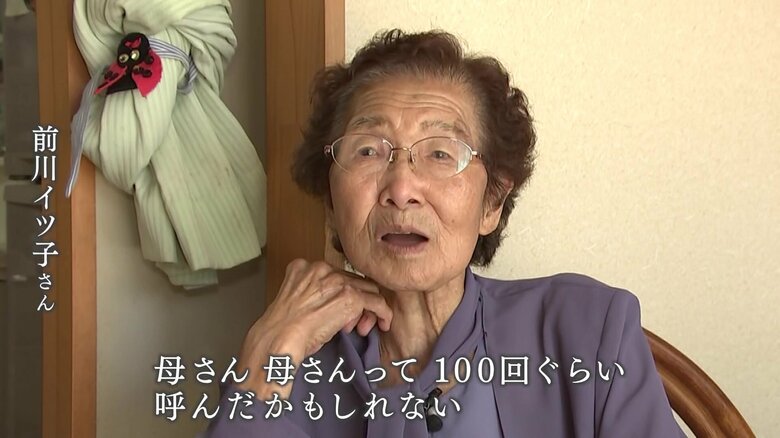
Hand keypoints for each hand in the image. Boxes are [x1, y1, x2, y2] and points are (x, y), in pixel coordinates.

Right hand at [235, 259, 392, 398]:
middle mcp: (322, 268)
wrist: (279, 337)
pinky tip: (383, 324)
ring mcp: (337, 281)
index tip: (336, 310)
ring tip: (359, 327)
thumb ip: (312, 294)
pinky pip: (377, 302)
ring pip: (367, 289)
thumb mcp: (294, 301)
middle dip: (354, 301)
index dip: (339, 293)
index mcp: (304, 266)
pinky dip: (383, 313)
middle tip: (350, 324)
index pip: (335, 275)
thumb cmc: (282, 329)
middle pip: (352, 280)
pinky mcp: (351, 297)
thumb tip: (331, 305)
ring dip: (366, 309)